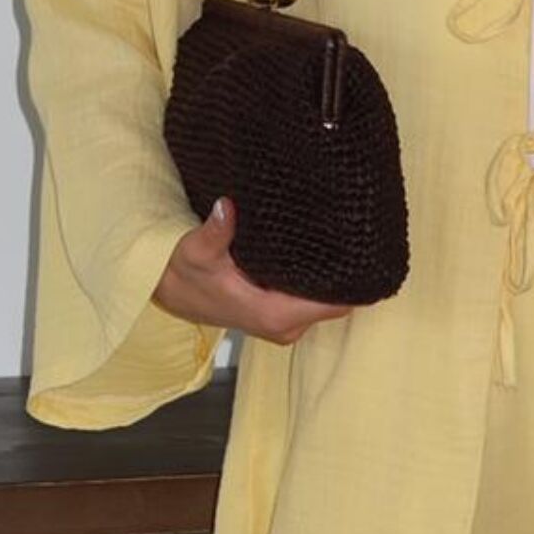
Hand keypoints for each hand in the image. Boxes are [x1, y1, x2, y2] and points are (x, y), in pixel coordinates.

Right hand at [152, 195, 357, 345]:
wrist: (169, 292)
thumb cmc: (184, 274)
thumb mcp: (195, 250)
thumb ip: (215, 232)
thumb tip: (227, 207)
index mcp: (273, 313)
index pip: (334, 304)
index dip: (354, 280)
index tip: (365, 249)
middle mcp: (284, 325)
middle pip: (337, 303)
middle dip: (349, 274)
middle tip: (357, 233)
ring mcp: (283, 324)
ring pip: (327, 303)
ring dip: (334, 278)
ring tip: (342, 238)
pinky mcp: (279, 317)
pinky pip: (313, 302)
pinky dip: (320, 283)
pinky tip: (323, 253)